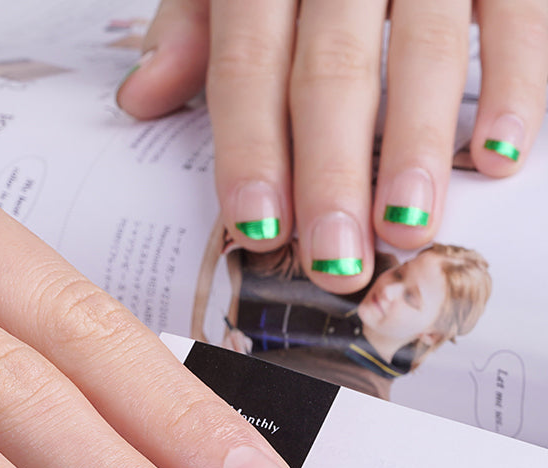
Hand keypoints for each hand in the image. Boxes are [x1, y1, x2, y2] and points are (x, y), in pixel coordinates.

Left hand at [117, 0, 547, 291]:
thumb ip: (191, 27)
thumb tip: (139, 100)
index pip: (247, 66)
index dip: (250, 152)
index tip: (257, 231)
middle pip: (332, 72)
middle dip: (332, 174)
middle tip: (334, 262)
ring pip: (424, 50)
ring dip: (417, 147)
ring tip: (405, 229)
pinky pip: (519, 17)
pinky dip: (518, 85)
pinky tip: (502, 159)